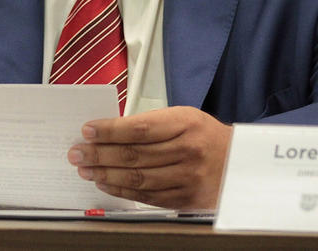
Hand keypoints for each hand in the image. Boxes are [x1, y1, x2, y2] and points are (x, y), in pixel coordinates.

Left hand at [67, 106, 231, 209]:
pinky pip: (147, 196)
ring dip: (106, 174)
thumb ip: (152, 124)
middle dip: (100, 153)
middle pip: (134, 154)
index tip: (88, 130)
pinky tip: (106, 183)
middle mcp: (188, 151)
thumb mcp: (184, 118)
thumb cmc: (205, 136)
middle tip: (77, 153)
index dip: (110, 130)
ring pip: (138, 178)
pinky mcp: (186, 199)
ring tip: (86, 169)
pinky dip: (122, 191)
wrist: (240, 163)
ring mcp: (188, 177)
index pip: (140, 128)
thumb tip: (109, 131)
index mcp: (186, 123)